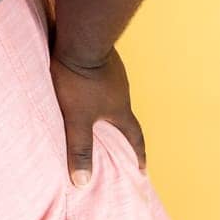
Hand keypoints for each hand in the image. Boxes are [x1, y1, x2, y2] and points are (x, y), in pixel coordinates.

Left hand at [49, 46, 146, 186]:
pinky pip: (101, 80)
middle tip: (117, 145)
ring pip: (112, 97)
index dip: (138, 154)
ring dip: (106, 109)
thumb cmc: (79, 80)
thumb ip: (79, 147)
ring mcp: (114, 73)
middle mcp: (122, 91)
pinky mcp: (101, 60)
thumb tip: (82, 182)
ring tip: (96, 118)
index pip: (135, 136)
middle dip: (121, 132)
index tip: (142, 168)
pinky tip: (83, 90)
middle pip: (124, 116)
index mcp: (121, 109)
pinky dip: (95, 91)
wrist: (80, 37)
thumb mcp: (77, 117)